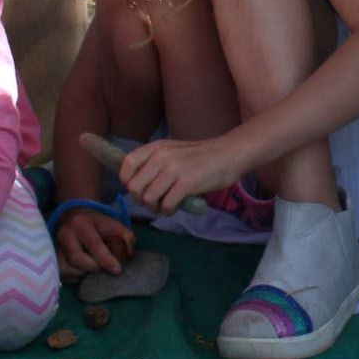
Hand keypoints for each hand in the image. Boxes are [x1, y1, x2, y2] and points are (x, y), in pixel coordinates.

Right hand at [55, 209, 135, 278]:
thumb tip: (128, 255)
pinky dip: (74, 276)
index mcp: (82, 223)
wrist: (72, 215)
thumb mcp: (113, 223)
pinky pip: (62, 273)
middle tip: (105, 270)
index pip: (94, 244)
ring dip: (84, 273)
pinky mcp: (50, 256)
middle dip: (94, 268)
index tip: (117, 270)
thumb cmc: (96, 223)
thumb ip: (125, 236)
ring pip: (67, 269)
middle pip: (78, 259)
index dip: (106, 260)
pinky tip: (84, 271)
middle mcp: (65, 234)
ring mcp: (54, 246)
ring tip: (95, 269)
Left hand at [119, 135, 242, 215]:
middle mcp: (162, 156)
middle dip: (141, 199)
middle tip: (155, 200)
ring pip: (148, 199)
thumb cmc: (202, 156)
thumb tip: (134, 185)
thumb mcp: (174, 151)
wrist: (230, 154)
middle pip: (134, 187)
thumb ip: (154, 162)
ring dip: (155, 207)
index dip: (128, 180)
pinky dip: (168, 210)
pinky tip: (176, 207)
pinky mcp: (187, 183)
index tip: (140, 188)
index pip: (127, 164)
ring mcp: (174, 169)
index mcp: (158, 147)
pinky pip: (166, 205)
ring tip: (166, 204)